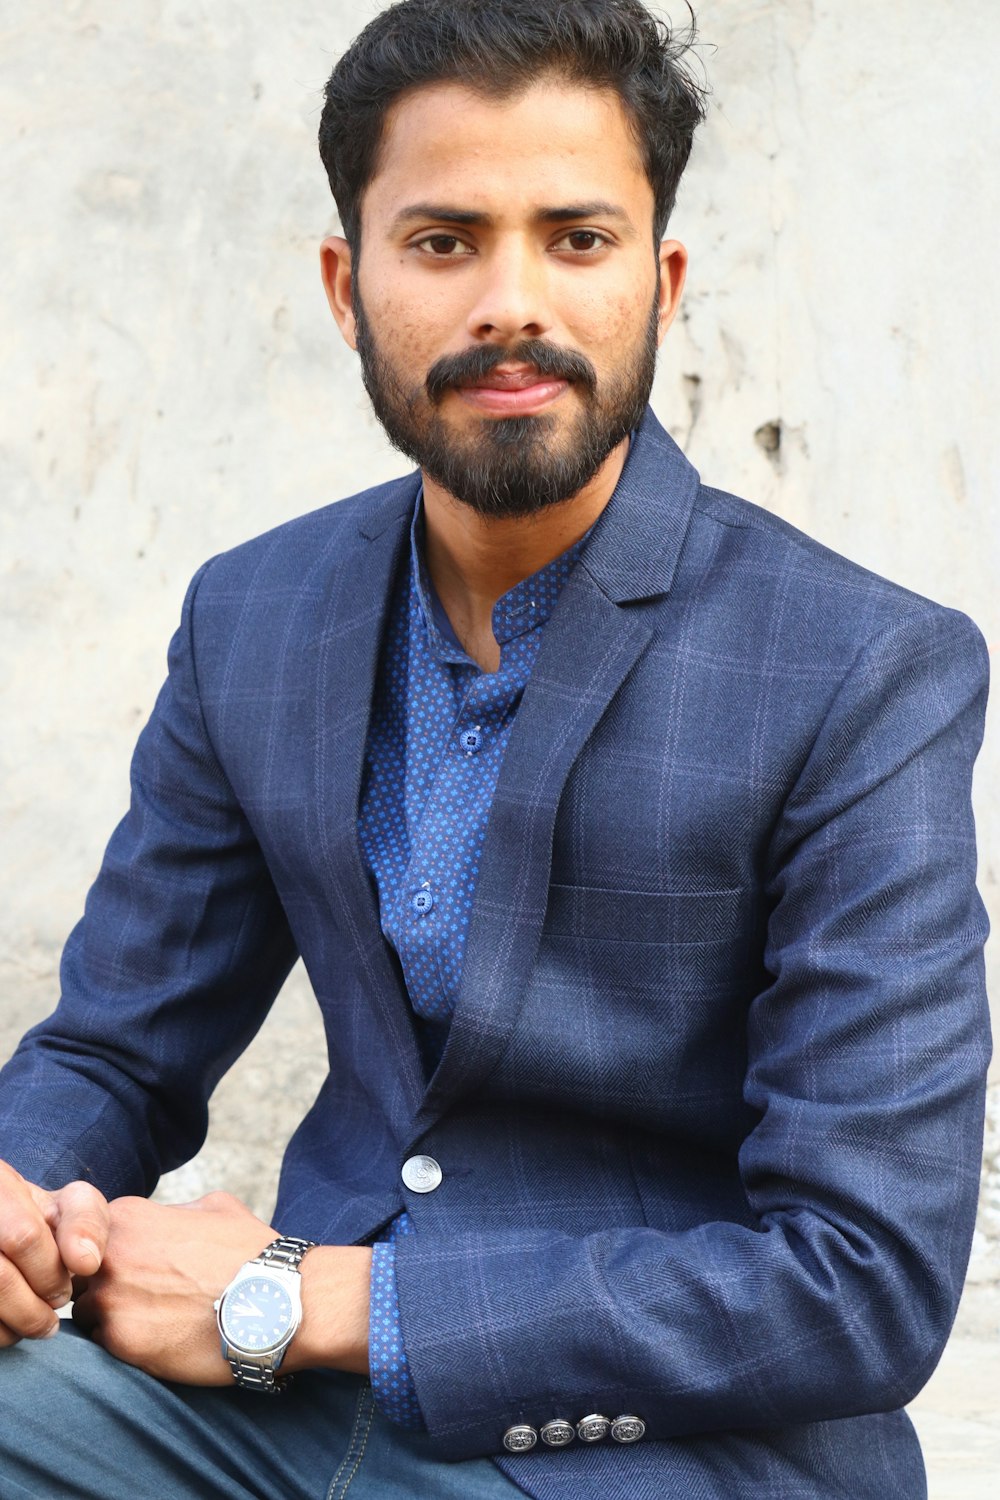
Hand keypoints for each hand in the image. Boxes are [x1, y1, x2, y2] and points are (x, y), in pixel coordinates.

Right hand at [0, 1159, 108, 1346]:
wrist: (3, 1222)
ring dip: (14, 1326)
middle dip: (34, 1306)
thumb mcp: (69, 1204)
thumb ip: (86, 1222)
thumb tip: (86, 1262)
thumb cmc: (41, 1216)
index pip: (23, 1237)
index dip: (50, 1271)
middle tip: (54, 1310)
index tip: (71, 1284)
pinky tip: (10, 1326)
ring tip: (35, 1322)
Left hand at [70, 1191, 372, 1384]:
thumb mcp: (215, 1207)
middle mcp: (109, 1253)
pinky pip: (105, 1347)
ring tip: (157, 1323)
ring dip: (114, 1320)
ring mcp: (111, 1298)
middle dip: (110, 1287)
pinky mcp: (120, 1341)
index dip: (114, 1258)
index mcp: (128, 1216)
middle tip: (148, 1299)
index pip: (89, 1240)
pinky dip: (128, 1347)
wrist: (275, 1301)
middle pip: (83, 1278)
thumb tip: (162, 1220)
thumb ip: (172, 1212)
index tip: (140, 1271)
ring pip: (89, 1314)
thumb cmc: (251, 1253)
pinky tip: (163, 1342)